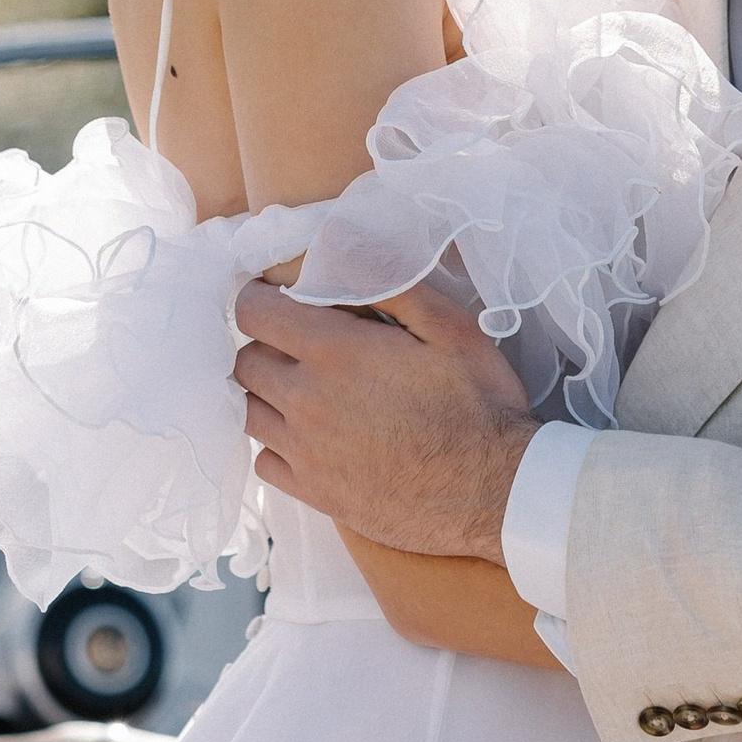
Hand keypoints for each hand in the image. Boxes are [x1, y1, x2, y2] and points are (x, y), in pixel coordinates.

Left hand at [237, 276, 535, 560]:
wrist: (497, 493)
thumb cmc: (480, 403)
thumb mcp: (449, 326)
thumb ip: (389, 283)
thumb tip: (339, 248)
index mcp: (335, 352)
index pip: (253, 312)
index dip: (260, 298)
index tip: (279, 299)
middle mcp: (307, 401)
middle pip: (244, 362)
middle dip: (266, 344)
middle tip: (303, 344)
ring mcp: (306, 453)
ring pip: (249, 412)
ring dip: (269, 394)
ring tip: (308, 390)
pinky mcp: (315, 494)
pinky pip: (265, 462)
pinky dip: (278, 445)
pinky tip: (314, 438)